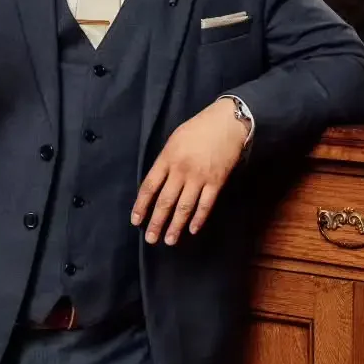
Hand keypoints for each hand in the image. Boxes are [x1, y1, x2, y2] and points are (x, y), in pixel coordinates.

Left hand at [131, 98, 247, 245]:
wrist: (227, 122)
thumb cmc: (198, 128)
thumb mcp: (174, 140)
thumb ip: (165, 161)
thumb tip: (158, 184)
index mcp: (167, 158)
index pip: (149, 186)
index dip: (141, 205)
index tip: (136, 221)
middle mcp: (181, 170)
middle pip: (165, 201)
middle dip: (157, 222)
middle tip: (151, 239)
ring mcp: (199, 177)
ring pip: (184, 207)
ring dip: (176, 226)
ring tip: (169, 240)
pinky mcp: (216, 182)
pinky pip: (205, 205)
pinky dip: (199, 219)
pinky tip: (192, 229)